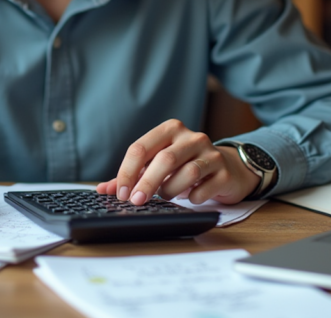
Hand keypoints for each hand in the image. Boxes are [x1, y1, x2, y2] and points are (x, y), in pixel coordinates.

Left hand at [95, 119, 259, 205]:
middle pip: (164, 159)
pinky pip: (204, 188)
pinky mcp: (224, 172)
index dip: (127, 171)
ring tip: (167, 195)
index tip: (120, 192)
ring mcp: (211, 153)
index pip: (141, 147)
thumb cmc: (185, 166)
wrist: (227, 169)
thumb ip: (132, 175)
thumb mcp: (158, 165)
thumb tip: (103, 189)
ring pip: (187, 173)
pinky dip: (192, 198)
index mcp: (170, 129)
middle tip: (136, 201)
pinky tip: (189, 197)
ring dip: (170, 190)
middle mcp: (191, 137)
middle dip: (146, 183)